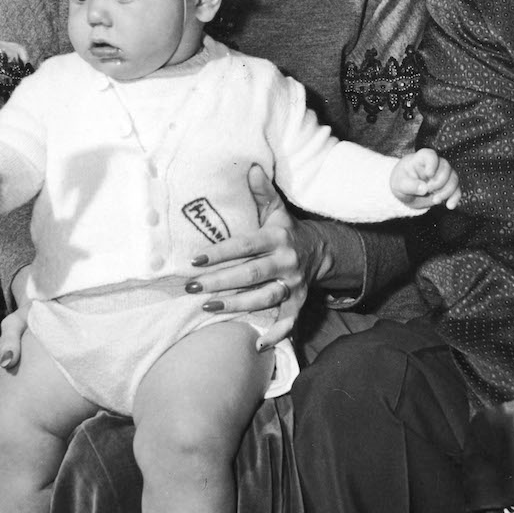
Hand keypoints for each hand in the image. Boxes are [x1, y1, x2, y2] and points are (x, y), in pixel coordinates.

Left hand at [183, 163, 326, 346]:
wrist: (321, 251)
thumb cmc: (286, 230)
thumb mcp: (276, 210)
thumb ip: (262, 192)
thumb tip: (250, 167)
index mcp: (277, 238)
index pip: (245, 246)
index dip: (220, 253)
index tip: (195, 260)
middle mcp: (286, 262)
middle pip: (250, 275)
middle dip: (220, 282)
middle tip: (192, 287)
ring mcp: (293, 285)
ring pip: (264, 298)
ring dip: (236, 305)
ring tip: (207, 308)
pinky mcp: (299, 302)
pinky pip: (289, 322)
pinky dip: (276, 334)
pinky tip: (257, 345)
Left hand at [391, 146, 460, 208]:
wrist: (406, 192)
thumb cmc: (401, 182)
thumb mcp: (400, 184)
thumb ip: (411, 185)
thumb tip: (424, 189)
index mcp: (422, 158)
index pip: (431, 155)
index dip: (432, 164)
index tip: (428, 174)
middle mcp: (435, 164)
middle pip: (446, 168)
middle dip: (439, 182)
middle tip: (428, 190)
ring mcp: (443, 175)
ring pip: (454, 178)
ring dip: (447, 191)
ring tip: (435, 200)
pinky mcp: (448, 186)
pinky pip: (457, 190)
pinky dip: (455, 198)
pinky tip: (449, 206)